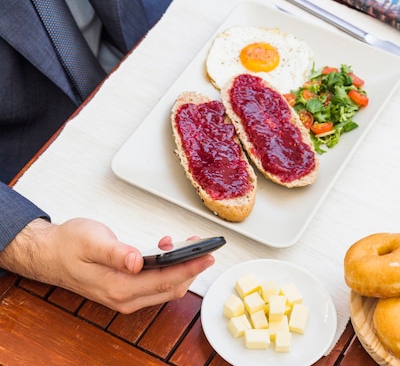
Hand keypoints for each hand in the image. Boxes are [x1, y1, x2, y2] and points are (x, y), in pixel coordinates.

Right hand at [0, 218, 214, 313]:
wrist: (50, 254)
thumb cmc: (69, 245)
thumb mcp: (92, 241)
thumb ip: (116, 253)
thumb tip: (138, 261)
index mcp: (118, 287)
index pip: (165, 281)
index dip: (190, 268)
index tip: (208, 256)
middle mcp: (124, 298)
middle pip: (170, 288)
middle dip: (191, 268)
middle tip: (204, 246)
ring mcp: (125, 296)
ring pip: (164, 288)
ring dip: (180, 268)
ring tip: (187, 244)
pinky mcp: (124, 289)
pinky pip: (154, 284)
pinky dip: (167, 268)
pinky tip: (166, 248)